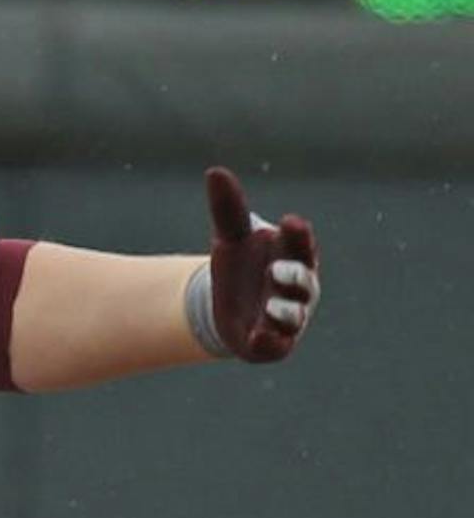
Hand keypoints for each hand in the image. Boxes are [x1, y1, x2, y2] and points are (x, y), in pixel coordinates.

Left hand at [204, 166, 319, 362]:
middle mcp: (298, 288)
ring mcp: (289, 317)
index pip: (301, 244)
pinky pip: (277, 345)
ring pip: (294, 315)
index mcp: (292, 256)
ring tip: (270, 307)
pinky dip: (270, 342)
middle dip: (293, 275)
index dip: (298, 235)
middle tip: (275, 269)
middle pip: (303, 281)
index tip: (290, 222)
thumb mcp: (230, 236)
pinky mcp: (274, 343)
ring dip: (285, 311)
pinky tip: (257, 336)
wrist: (227, 308)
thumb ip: (227, 208)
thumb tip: (214, 171)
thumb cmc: (240, 265)